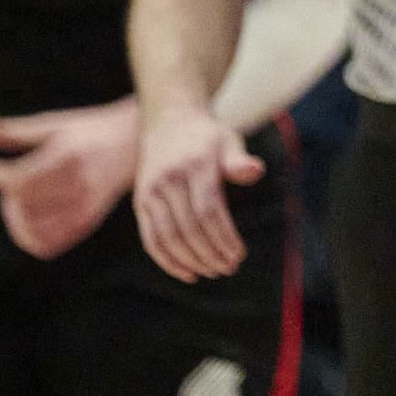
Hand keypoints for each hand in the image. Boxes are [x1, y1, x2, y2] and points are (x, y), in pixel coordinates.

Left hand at [0, 100, 140, 260]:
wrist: (135, 146)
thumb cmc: (90, 131)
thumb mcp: (57, 124)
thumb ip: (19, 130)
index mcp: (68, 156)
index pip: (19, 180)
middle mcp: (78, 184)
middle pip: (22, 205)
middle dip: (7, 196)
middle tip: (11, 183)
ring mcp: (85, 207)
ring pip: (31, 229)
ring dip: (15, 218)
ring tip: (21, 202)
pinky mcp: (87, 222)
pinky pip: (46, 245)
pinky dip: (30, 237)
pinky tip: (30, 218)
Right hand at [130, 99, 264, 282]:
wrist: (168, 121)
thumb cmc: (206, 137)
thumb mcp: (227, 140)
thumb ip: (239, 160)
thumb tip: (255, 171)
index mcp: (194, 164)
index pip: (209, 210)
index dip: (223, 237)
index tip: (239, 255)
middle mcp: (169, 179)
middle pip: (189, 227)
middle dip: (210, 253)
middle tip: (229, 268)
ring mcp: (150, 192)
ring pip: (168, 237)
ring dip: (191, 261)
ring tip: (212, 272)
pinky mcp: (140, 203)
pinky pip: (151, 238)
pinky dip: (167, 261)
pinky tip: (188, 273)